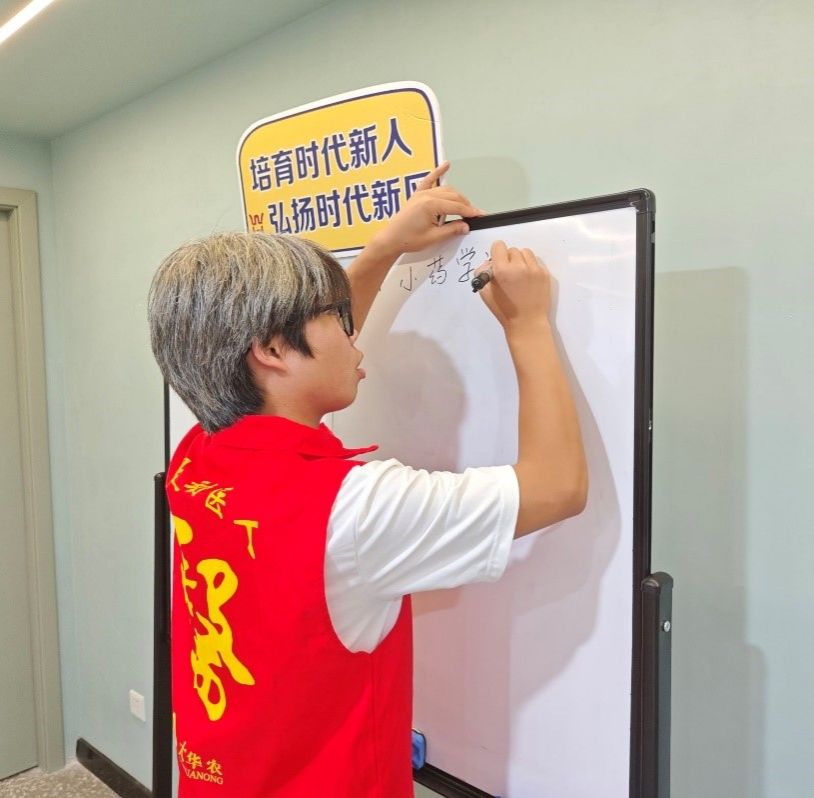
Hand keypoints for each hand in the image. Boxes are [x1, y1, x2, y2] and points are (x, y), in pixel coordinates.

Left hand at [367, 162, 483, 259]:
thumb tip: (466, 225)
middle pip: (454, 196)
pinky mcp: (417, 194)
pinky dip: (438, 172)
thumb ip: (451, 230)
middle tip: (473, 215)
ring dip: (456, 197)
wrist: (391, 239)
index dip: (470, 212)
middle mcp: (427, 195)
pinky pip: (429, 180)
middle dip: (465, 205)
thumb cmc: (409, 240)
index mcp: (431, 205)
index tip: (481, 215)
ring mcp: (421, 193)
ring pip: (446, 189)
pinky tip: (446, 164)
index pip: (457, 206)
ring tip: (464, 208)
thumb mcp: (433, 238)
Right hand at [477, 241, 551, 330]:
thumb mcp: (485, 293)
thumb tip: (488, 263)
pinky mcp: (544, 273)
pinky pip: (535, 261)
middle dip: (508, 259)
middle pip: (511, 250)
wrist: (527, 322)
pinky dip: (530, 267)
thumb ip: (482, 273)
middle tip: (508, 274)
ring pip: (525, 252)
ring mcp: (534, 269)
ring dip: (520, 260)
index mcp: (502, 270)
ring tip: (519, 275)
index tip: (497, 263)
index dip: (496, 253)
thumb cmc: (504, 310)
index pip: (498, 246)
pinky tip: (528, 281)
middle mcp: (519, 266)